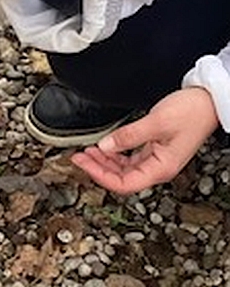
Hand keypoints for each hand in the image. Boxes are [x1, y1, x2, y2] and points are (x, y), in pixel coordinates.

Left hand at [71, 86, 219, 193]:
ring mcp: (157, 160)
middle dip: (98, 169)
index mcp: (161, 168)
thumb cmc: (191, 113)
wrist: (208, 102)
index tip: (82, 163)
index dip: (100, 176)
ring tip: (87, 151)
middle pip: (122, 178)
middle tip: (78, 156)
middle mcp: (158, 168)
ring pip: (125, 169)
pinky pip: (130, 159)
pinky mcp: (155, 150)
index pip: (124, 184)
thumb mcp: (155, 123)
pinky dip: (115, 154)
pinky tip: (104, 147)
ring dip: (104, 161)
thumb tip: (105, 146)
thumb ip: (128, 136)